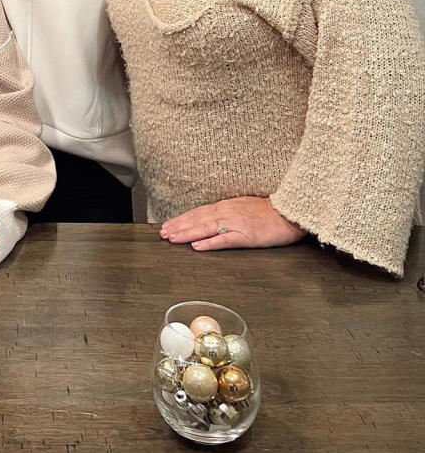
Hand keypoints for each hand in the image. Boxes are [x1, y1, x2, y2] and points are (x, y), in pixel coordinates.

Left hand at [160, 196, 305, 250]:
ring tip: (172, 238)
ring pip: (205, 228)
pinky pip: (225, 239)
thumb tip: (211, 220)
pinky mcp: (247, 235)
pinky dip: (209, 243)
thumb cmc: (269, 212)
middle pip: (197, 219)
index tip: (168, 225)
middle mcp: (227, 212)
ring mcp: (236, 223)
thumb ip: (227, 213)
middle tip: (162, 234)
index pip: (198, 213)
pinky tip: (197, 246)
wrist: (290, 212)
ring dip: (187, 233)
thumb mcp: (244, 207)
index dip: (182, 219)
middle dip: (178, 226)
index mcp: (226, 206)